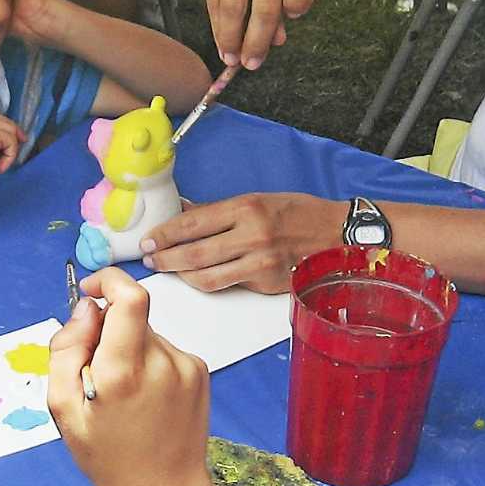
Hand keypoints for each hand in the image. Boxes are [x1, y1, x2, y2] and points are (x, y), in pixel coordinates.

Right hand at [47, 267, 212, 485]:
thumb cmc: (108, 457)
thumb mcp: (63, 409)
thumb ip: (66, 350)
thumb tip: (86, 307)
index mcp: (123, 373)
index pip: (129, 297)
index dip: (107, 281)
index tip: (90, 291)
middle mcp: (161, 364)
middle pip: (130, 316)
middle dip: (108, 330)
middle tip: (96, 371)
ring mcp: (186, 367)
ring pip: (147, 334)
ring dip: (129, 350)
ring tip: (124, 395)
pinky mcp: (199, 372)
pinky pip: (165, 350)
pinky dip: (149, 363)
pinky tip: (145, 398)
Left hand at [140, 193, 343, 292]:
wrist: (337, 235)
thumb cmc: (298, 214)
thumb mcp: (258, 200)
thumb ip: (219, 210)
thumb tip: (184, 210)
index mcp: (246, 207)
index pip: (193, 222)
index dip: (164, 233)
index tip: (147, 239)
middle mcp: (252, 234)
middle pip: (194, 253)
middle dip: (165, 257)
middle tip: (150, 258)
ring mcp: (260, 262)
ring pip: (206, 276)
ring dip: (181, 275)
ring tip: (168, 269)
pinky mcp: (266, 282)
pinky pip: (227, 285)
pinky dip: (207, 283)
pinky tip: (197, 277)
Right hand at [195, 0, 321, 68]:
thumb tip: (278, 38)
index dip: (299, 3)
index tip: (289, 25)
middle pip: (266, 2)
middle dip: (259, 40)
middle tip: (254, 64)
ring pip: (235, 3)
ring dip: (233, 37)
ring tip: (233, 59)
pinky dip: (218, 24)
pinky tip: (222, 41)